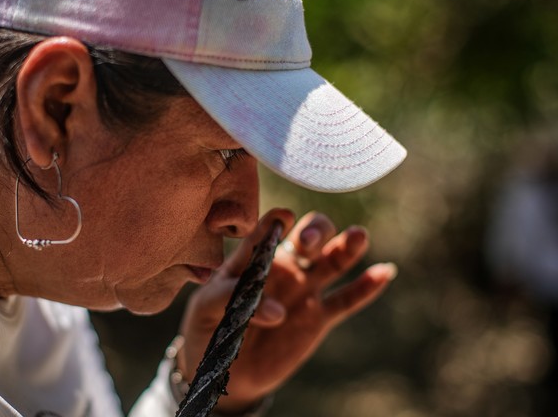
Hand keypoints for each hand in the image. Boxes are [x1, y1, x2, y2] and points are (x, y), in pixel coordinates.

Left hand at [177, 209, 396, 413]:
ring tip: (358, 236)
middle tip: (309, 242)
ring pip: (333, 261)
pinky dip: (367, 287)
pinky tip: (385, 272)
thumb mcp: (206, 309)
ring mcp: (303, 290)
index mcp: (252, 258)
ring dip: (347, 247)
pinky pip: (346, 300)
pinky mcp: (318, 318)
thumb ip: (232, 299)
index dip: (276, 221)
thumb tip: (277, 311)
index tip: (282, 220)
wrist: (224, 372)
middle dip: (315, 231)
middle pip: (309, 235)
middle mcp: (283, 267)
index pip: (267, 229)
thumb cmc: (209, 330)